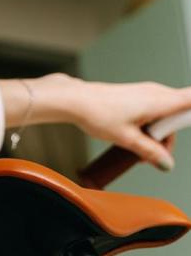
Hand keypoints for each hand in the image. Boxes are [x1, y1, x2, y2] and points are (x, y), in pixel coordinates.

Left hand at [36, 73, 190, 168]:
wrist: (76, 100)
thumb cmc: (98, 114)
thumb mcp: (126, 139)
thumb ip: (149, 152)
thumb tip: (166, 163)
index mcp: (160, 101)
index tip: (182, 130)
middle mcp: (157, 92)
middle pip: (180, 114)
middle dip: (169, 137)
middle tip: (151, 154)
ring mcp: (147, 92)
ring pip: (166, 113)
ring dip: (157, 133)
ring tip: (136, 147)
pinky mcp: (138, 94)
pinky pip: (154, 109)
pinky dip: (149, 124)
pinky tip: (133, 136)